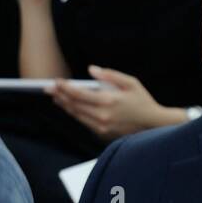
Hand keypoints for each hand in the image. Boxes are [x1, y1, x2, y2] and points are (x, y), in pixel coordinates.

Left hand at [45, 65, 185, 139]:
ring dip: (64, 105)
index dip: (65, 87)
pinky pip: (83, 121)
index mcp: (109, 101)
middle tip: (47, 88)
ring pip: (76, 114)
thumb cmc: (143, 100)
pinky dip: (74, 113)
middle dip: (59, 95)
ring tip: (55, 97)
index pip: (79, 94)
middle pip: (73, 105)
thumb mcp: (131, 82)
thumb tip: (91, 70)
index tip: (56, 81)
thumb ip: (110, 75)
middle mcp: (102, 115)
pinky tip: (69, 106)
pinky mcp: (102, 132)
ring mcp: (101, 126)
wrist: (153, 124)